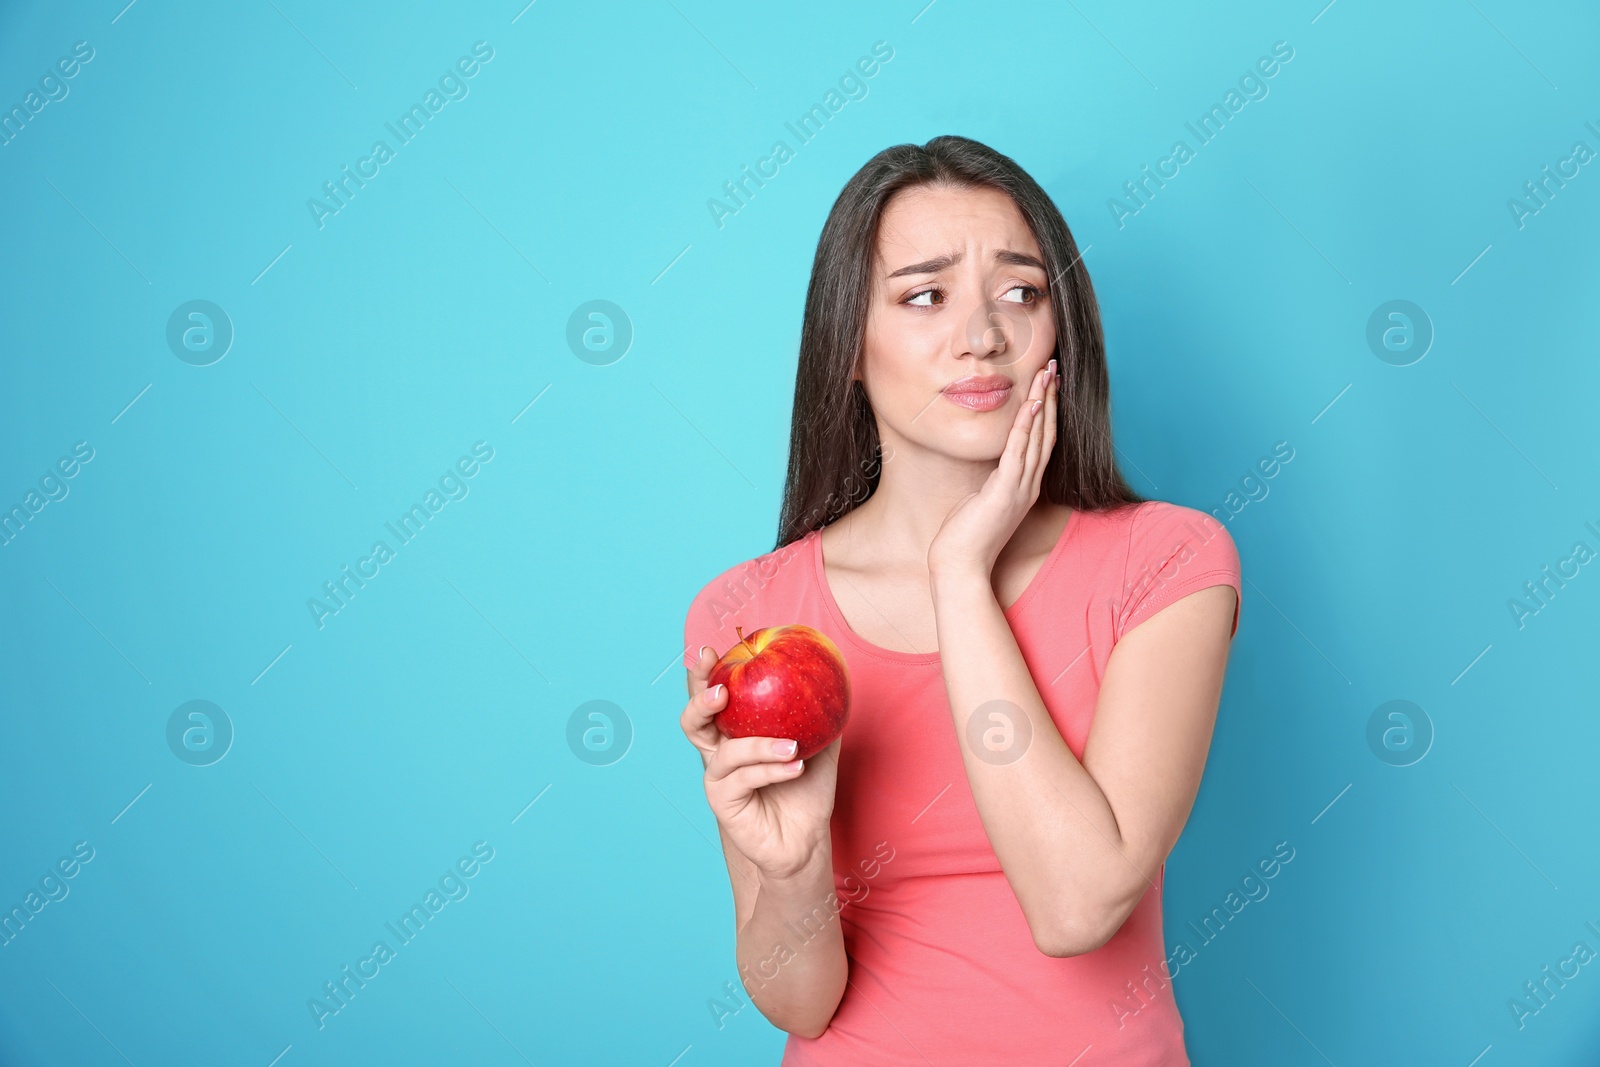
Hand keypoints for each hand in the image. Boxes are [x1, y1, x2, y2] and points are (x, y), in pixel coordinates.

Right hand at [681, 645, 840, 879]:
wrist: (807, 839)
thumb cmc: (807, 791)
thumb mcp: (819, 746)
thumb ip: (819, 715)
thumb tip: (832, 677)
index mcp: (735, 732)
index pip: (712, 697)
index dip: (704, 674)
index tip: (710, 650)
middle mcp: (719, 753)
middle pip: (693, 721)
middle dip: (700, 699)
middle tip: (723, 691)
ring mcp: (718, 779)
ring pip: (725, 753)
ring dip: (759, 745)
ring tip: (792, 746)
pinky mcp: (723, 803)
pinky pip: (743, 779)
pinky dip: (771, 770)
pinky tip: (795, 768)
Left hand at [927, 358, 1058, 577]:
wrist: (960, 565)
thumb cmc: (964, 534)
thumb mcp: (980, 497)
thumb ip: (990, 477)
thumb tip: (987, 458)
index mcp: (1024, 486)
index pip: (1042, 440)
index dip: (1047, 410)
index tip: (1047, 383)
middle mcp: (1028, 485)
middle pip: (1046, 433)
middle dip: (1050, 397)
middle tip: (1053, 367)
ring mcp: (1020, 489)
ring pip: (1038, 438)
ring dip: (1042, 403)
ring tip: (1045, 374)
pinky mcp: (1005, 493)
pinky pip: (1018, 453)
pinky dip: (1026, 427)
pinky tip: (1030, 404)